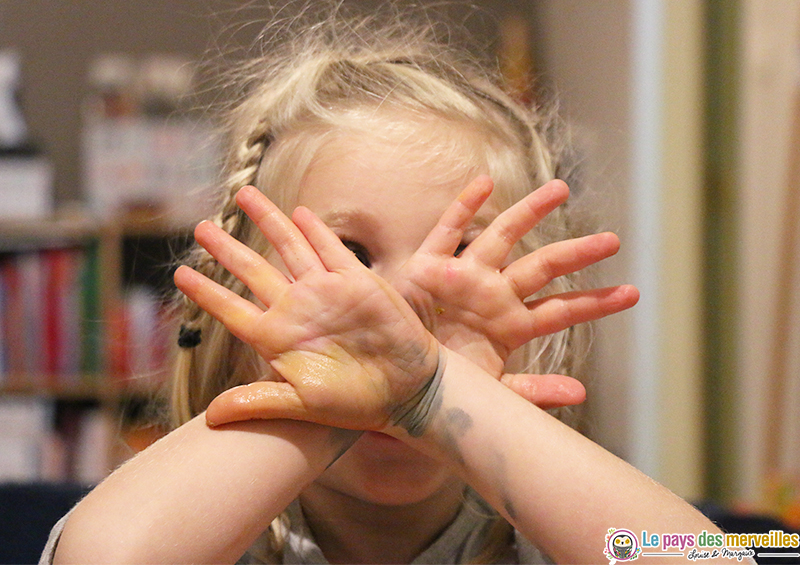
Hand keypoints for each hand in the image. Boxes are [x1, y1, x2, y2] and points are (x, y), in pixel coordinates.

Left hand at [174, 186, 439, 429]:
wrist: (407, 392)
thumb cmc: (355, 403)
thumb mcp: (302, 405)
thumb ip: (258, 402)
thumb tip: (210, 420)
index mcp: (278, 339)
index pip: (232, 308)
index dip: (207, 291)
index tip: (180, 275)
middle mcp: (297, 310)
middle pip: (253, 270)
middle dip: (227, 248)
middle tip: (201, 227)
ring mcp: (326, 293)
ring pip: (289, 248)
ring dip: (268, 221)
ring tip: (244, 195)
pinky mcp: (356, 282)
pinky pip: (331, 250)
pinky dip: (316, 230)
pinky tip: (299, 213)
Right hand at [397, 176, 638, 399]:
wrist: (390, 379)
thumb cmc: (438, 386)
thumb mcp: (488, 392)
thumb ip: (530, 391)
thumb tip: (582, 393)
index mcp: (509, 326)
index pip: (560, 311)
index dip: (595, 303)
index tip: (632, 294)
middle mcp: (491, 296)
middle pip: (541, 268)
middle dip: (575, 253)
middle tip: (613, 240)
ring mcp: (462, 278)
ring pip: (501, 238)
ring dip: (528, 214)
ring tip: (560, 190)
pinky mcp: (427, 267)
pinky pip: (446, 232)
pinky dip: (462, 208)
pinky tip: (483, 184)